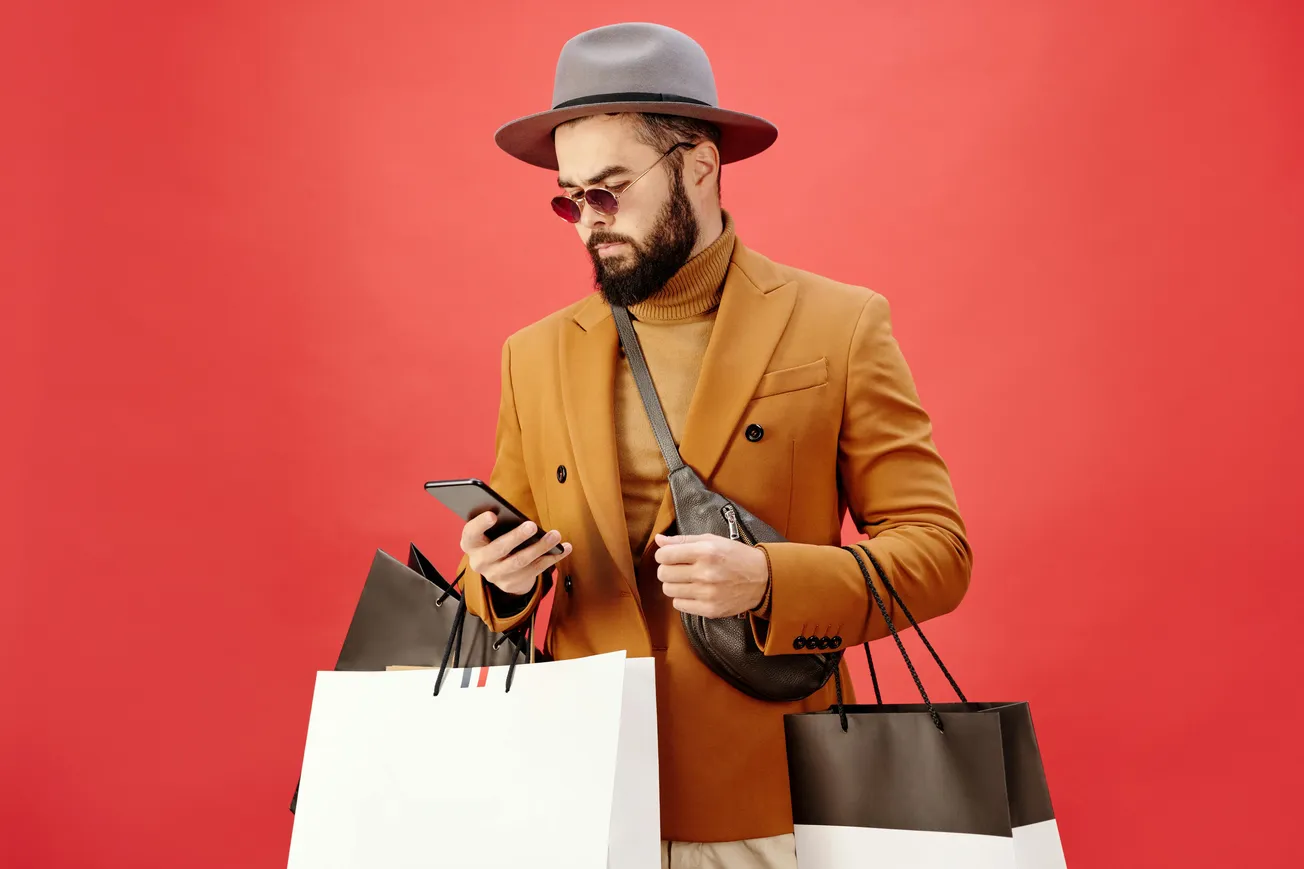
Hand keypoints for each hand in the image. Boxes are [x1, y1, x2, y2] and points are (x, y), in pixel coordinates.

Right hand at [460, 512, 570, 595]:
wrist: (498, 569)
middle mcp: (479, 562)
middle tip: (532, 525)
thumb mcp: (490, 532)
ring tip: (555, 535)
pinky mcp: (511, 584)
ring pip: (520, 561)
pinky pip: (534, 570)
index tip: (492, 514)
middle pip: (499, 549)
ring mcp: (495, 575)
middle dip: (516, 537)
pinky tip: (564, 549)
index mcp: (470, 543)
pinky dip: (551, 558)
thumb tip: (516, 514)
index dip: (480, 524)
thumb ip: (498, 523)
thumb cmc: (495, 539)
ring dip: (540, 547)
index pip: (470, 533)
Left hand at [653, 533, 768, 617]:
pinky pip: (679, 605)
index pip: (664, 555)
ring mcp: (708, 594)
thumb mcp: (712, 540)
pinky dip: (683, 598)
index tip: (669, 556)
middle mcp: (706, 573)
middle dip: (667, 569)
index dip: (663, 555)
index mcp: (706, 552)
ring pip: (669, 590)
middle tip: (679, 568)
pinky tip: (694, 591)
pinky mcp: (710, 610)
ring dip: (674, 584)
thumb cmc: (736, 557)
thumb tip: (659, 540)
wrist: (762, 579)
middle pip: (663, 574)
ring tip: (688, 579)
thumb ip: (683, 540)